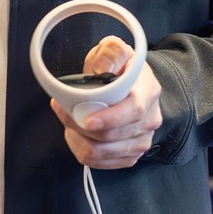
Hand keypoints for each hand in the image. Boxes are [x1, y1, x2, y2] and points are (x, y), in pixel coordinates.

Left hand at [51, 34, 161, 168]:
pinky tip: (77, 135)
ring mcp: (141, 141)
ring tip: (68, 122)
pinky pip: (100, 163)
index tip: (87, 120)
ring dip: (78, 139)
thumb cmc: (121, 69)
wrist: (134, 86)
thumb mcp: (116, 50)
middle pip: (113, 136)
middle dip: (80, 126)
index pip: (134, 111)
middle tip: (62, 110)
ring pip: (103, 152)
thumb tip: (99, 68)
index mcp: (148, 92)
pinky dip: (82, 151)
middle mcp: (150, 120)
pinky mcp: (130, 155)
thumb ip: (110, 53)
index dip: (110, 119)